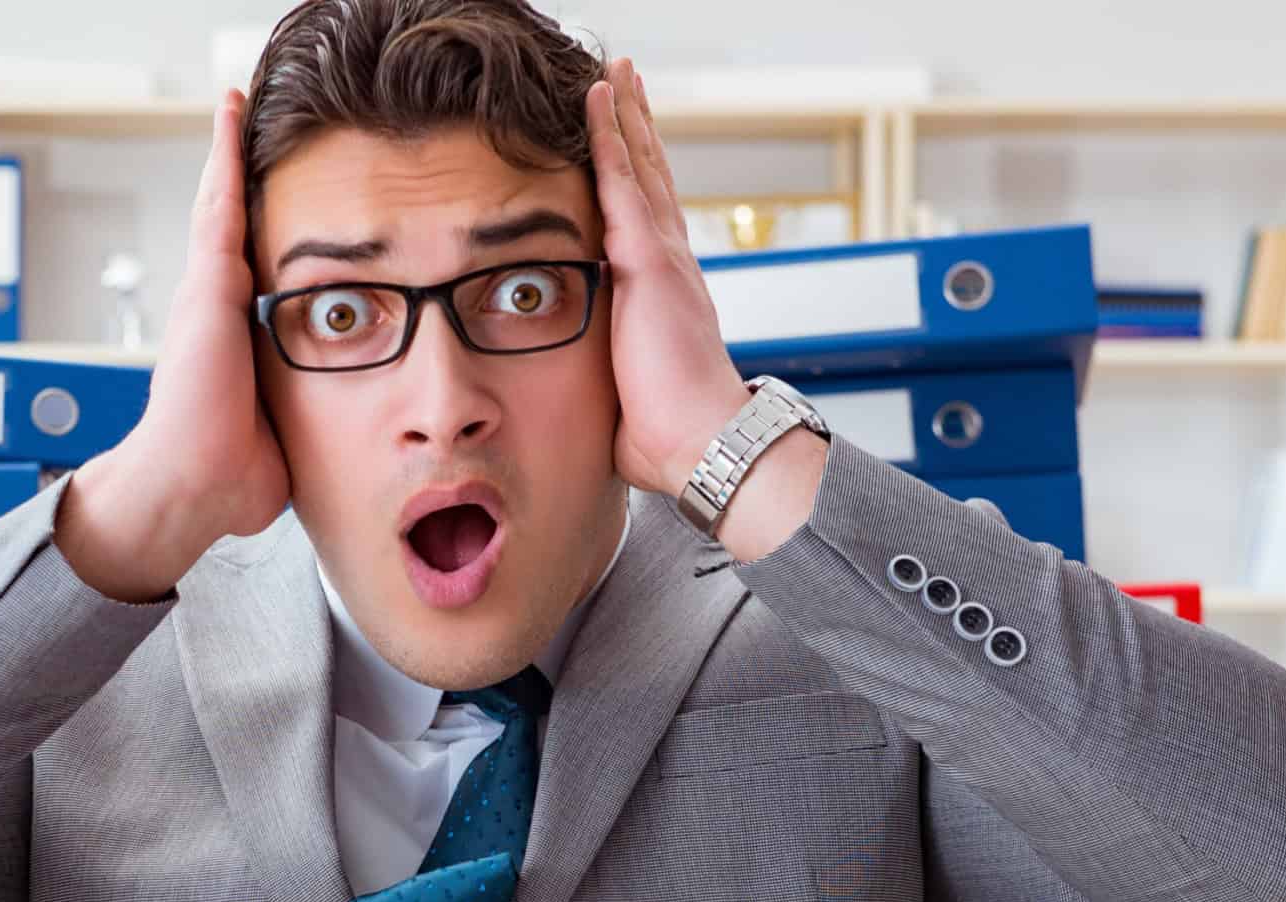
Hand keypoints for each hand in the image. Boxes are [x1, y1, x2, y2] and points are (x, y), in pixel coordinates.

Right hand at [57, 90, 292, 601]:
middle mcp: (213, 310)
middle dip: (233, 177)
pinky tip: (231, 113)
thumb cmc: (226, 478)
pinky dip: (224, 157)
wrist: (191, 487)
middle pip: (227, 227)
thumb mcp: (276, 436)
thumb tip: (318, 443)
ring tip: (232, 104)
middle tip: (240, 126)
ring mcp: (206, 294)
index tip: (265, 202)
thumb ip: (293, 423)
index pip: (246, 270)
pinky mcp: (207, 285)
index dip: (255, 232)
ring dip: (226, 154)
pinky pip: (219, 205)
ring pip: (219, 205)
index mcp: (230, 341)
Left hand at [584, 59, 751, 499]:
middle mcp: (672, 267)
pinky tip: (598, 98)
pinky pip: (623, 180)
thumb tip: (580, 407)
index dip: (637, 181)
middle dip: (637, 131)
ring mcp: (664, 258)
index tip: (627, 148)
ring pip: (640, 166)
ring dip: (625, 116)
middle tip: (625, 84)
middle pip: (652, 180)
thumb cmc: (670, 438)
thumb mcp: (624, 400)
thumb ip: (607, 384)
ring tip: (615, 72)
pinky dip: (610, 135)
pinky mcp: (649, 260)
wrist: (705, 445)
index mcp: (666, 298)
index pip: (648, 223)